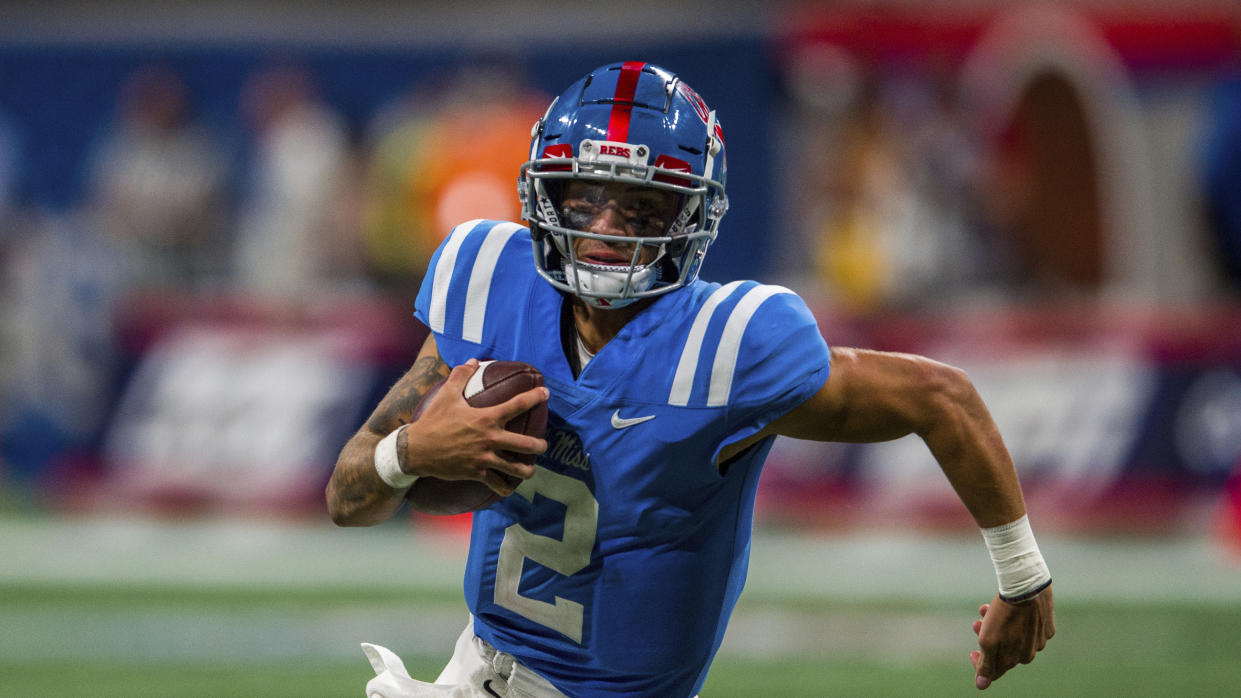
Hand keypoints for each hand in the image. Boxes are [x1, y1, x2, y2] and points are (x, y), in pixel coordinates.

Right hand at [402, 359, 547, 495]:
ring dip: (526, 470)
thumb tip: (472, 360)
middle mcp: (489, 438)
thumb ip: (460, 376)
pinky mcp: (476, 472)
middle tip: (543, 445)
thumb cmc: (433, 421)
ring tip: (530, 470)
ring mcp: (484, 458)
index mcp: (486, 418)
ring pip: (515, 468)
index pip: (518, 405)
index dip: (535, 398)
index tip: (546, 394)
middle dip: (539, 445)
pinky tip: (508, 488)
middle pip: (525, 444)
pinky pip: (496, 484)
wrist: (416, 449)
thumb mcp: (446, 395)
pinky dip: (504, 488)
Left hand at [969, 584, 1054, 689]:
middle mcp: (1031, 652)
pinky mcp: (1046, 624)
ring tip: (984, 610)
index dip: (981, 664)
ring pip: (1013, 636)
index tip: (973, 652)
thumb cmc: (1005, 614)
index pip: (996, 671)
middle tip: (976, 623)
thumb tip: (981, 685)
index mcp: (1017, 659)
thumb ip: (986, 664)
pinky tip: (1001, 606)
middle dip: (987, 639)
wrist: (1026, 587)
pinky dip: (1011, 618)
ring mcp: (1040, 638)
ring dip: (995, 625)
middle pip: (1003, 651)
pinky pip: (1026, 626)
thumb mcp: (988, 640)